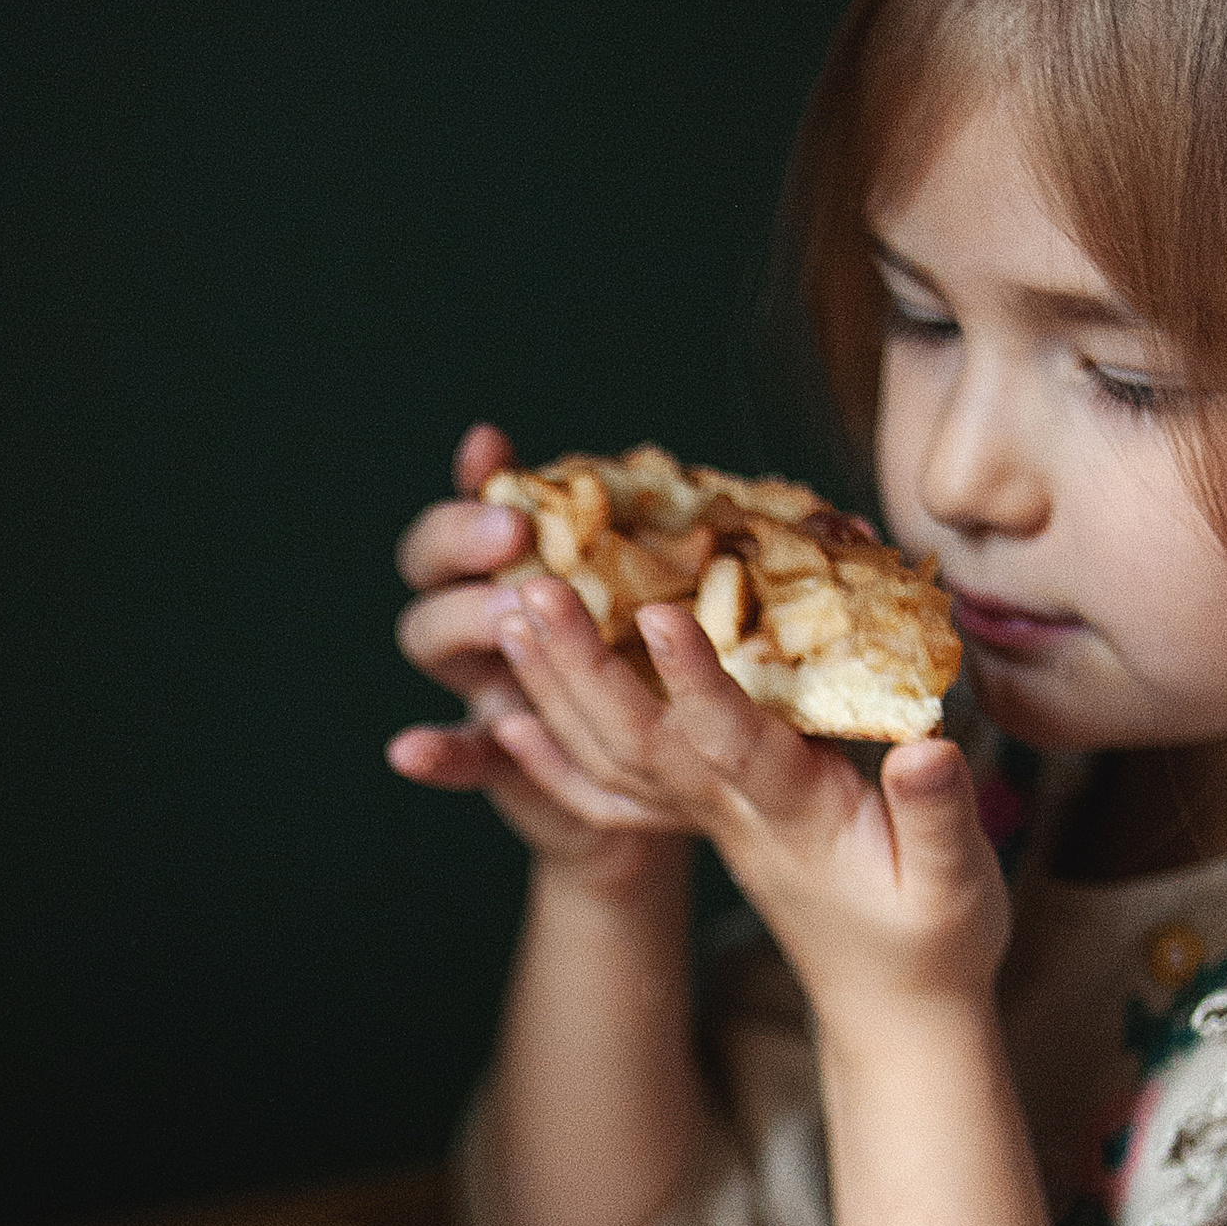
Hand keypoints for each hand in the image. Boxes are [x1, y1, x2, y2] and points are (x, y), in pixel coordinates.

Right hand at [387, 426, 687, 886]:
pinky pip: (461, 755)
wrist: (682, 773)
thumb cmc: (692, 655)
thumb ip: (699, 540)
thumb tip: (815, 509)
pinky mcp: (499, 760)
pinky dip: (437, 753)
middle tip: (517, 535)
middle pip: (436, 565)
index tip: (493, 452)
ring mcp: (486, 683)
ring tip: (510, 617)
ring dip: (465, 621)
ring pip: (438, 640)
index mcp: (527, 559)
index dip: (476, 483)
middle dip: (463, 541)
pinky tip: (410, 751)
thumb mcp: (694, 589)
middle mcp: (489, 612)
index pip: (476, 499)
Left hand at [481, 570, 1010, 1034]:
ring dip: (558, 689)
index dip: (698, 680)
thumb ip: (939, 814)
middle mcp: (734, 816)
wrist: (890, 1007)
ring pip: (616, 756)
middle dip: (587, 666)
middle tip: (534, 590)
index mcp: (796, 818)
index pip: (734, 744)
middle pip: (644, 741)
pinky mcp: (707, 819)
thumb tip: (925, 748)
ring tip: (510, 615)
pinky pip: (615, 789)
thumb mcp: (958, 884)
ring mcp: (711, 821)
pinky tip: (509, 719)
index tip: (659, 614)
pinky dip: (557, 756)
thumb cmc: (934, 940)